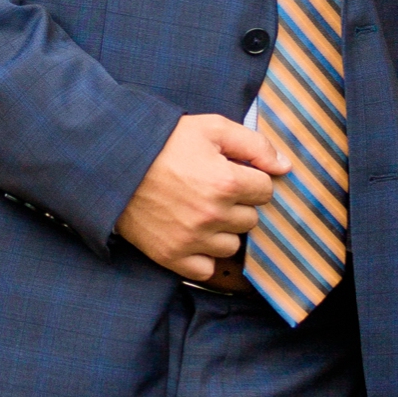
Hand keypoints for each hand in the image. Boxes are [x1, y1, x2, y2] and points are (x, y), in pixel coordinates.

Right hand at [117, 114, 293, 283]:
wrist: (112, 164)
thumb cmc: (163, 143)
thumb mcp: (211, 128)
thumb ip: (254, 144)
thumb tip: (285, 166)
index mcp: (225, 182)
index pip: (266, 189)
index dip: (250, 178)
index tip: (232, 173)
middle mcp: (212, 215)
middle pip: (250, 219)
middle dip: (237, 203)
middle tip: (210, 189)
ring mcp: (192, 240)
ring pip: (232, 245)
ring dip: (222, 230)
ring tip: (198, 210)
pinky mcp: (172, 257)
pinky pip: (206, 268)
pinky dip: (202, 254)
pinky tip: (190, 233)